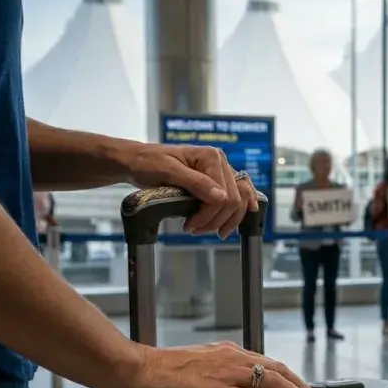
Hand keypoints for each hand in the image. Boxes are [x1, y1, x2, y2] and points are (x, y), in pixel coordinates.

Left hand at [117, 143, 259, 238]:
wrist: (138, 161)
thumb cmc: (148, 163)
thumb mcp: (168, 171)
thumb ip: (195, 183)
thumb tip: (221, 198)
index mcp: (211, 157)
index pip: (223, 195)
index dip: (209, 215)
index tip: (190, 226)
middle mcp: (221, 162)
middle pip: (234, 199)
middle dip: (216, 220)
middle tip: (195, 230)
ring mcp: (221, 171)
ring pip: (239, 199)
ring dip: (228, 219)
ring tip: (211, 231)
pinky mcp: (218, 180)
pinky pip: (239, 193)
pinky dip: (243, 205)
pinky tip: (249, 213)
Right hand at [119, 342, 321, 387]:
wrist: (136, 371)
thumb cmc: (157, 372)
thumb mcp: (195, 367)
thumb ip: (215, 374)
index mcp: (226, 353)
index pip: (266, 362)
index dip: (287, 376)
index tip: (299, 387)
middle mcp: (231, 358)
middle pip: (277, 370)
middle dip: (299, 385)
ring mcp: (227, 374)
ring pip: (273, 382)